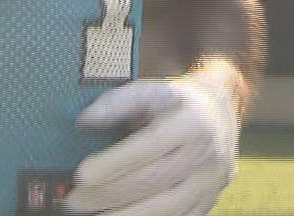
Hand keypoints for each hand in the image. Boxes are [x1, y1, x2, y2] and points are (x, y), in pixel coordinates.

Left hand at [67, 67, 240, 214]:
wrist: (219, 116)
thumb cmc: (174, 104)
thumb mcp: (150, 91)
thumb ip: (116, 102)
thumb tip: (84, 120)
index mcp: (190, 123)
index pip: (150, 147)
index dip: (114, 163)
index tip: (82, 174)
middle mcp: (205, 155)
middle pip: (153, 182)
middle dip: (108, 194)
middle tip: (74, 200)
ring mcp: (208, 184)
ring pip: (165, 210)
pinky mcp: (206, 203)